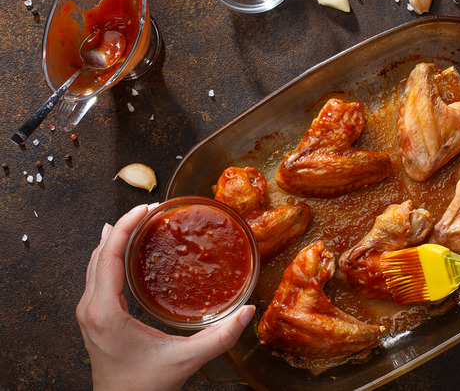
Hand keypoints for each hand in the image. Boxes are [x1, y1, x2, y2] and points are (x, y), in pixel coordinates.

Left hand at [76, 204, 255, 390]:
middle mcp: (91, 309)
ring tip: (137, 222)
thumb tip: (248, 313)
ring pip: (94, 263)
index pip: (108, 256)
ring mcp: (89, 313)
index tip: (145, 209)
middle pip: (98, 253)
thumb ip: (219, 337)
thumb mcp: (186, 360)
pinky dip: (110, 256)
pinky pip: (96, 276)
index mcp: (106, 312)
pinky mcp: (93, 318)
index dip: (126, 226)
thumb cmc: (144, 387)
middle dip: (122, 226)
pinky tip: (124, 250)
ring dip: (114, 239)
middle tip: (149, 210)